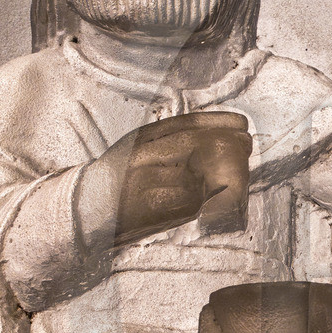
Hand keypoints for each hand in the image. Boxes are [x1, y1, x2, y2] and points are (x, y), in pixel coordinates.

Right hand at [80, 111, 250, 249]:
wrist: (86, 211)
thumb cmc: (120, 182)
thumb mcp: (141, 150)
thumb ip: (172, 141)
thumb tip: (221, 135)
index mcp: (141, 138)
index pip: (186, 123)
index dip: (219, 120)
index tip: (241, 123)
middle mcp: (142, 155)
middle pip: (194, 143)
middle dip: (228, 144)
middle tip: (246, 145)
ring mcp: (146, 182)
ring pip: (197, 170)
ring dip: (225, 169)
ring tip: (240, 168)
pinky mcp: (151, 208)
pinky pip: (191, 199)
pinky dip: (211, 194)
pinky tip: (223, 191)